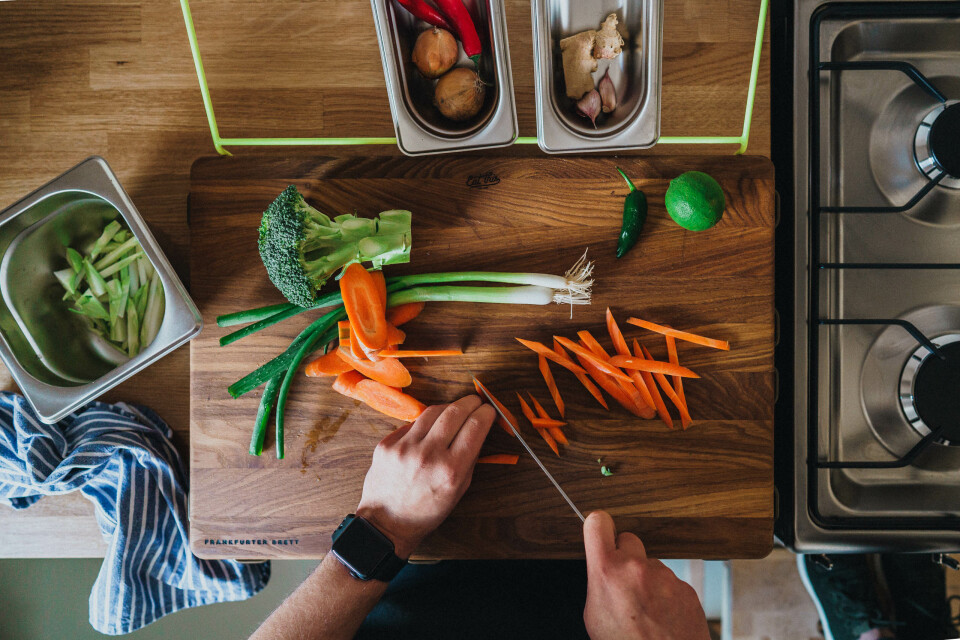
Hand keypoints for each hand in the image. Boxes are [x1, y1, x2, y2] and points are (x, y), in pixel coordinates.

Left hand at [356, 395, 495, 558]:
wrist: (386, 523)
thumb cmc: (427, 511)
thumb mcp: (458, 491)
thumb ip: (469, 460)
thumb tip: (478, 430)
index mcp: (451, 471)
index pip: (475, 427)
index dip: (486, 414)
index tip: (489, 410)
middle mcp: (428, 455)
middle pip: (455, 412)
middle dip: (470, 402)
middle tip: (476, 402)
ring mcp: (405, 448)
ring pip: (433, 411)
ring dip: (448, 407)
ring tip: (455, 411)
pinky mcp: (387, 444)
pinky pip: (412, 424)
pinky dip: (425, 423)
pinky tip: (429, 430)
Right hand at [582, 510, 709, 639]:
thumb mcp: (594, 616)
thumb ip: (599, 583)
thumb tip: (602, 570)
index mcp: (607, 571)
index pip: (598, 522)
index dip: (598, 527)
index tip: (601, 531)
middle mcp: (638, 568)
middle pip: (630, 540)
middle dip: (626, 556)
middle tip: (624, 582)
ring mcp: (665, 577)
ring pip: (652, 565)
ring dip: (648, 581)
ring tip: (645, 612)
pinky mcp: (687, 589)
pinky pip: (671, 583)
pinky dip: (666, 597)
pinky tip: (661, 618)